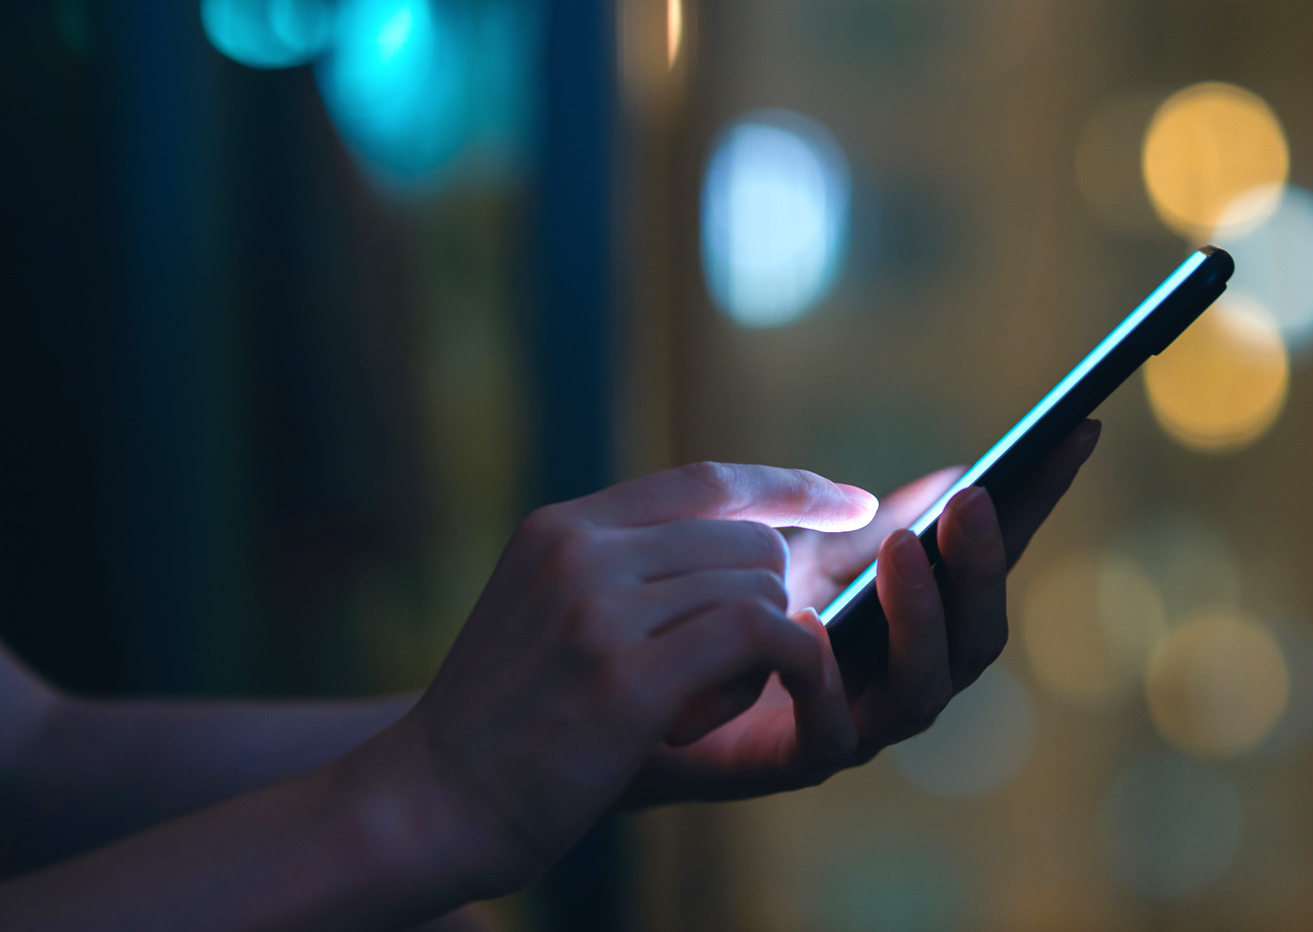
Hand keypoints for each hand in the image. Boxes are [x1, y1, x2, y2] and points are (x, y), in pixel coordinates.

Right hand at [362, 463, 877, 894]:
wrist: (428, 801)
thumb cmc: (504, 719)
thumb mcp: (547, 610)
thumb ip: (626, 567)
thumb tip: (746, 540)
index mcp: (565, 527)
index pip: (706, 480)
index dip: (790, 487)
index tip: (851, 501)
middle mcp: (582, 550)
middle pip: (749, 540)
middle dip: (771, 603)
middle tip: (732, 673)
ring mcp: (600, 608)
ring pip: (760, 585)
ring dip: (763, 652)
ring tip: (702, 706)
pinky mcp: (626, 675)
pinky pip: (761, 634)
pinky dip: (787, 666)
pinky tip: (745, 709)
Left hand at [619, 419, 1101, 804]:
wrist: (633, 692)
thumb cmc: (723, 620)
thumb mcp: (801, 557)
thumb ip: (867, 525)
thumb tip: (953, 476)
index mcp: (914, 623)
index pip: (989, 563)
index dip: (1037, 504)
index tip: (1073, 432)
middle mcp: (902, 677)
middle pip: (978, 632)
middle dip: (982, 565)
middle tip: (972, 502)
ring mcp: (860, 724)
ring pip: (926, 686)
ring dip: (923, 615)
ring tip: (903, 550)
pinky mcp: (798, 762)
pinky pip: (833, 730)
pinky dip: (829, 679)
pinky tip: (812, 625)